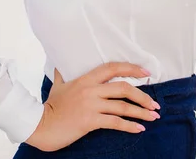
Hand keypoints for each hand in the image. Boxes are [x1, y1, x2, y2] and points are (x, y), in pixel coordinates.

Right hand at [25, 62, 160, 151]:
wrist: (40, 124)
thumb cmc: (50, 105)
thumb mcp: (58, 85)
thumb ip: (63, 74)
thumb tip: (60, 64)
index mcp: (86, 78)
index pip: (113, 68)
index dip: (132, 68)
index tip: (146, 72)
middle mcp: (91, 89)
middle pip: (123, 87)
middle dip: (143, 95)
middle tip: (155, 103)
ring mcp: (91, 105)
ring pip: (122, 106)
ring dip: (141, 112)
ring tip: (153, 116)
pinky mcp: (89, 121)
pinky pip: (114, 122)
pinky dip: (129, 126)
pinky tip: (139, 129)